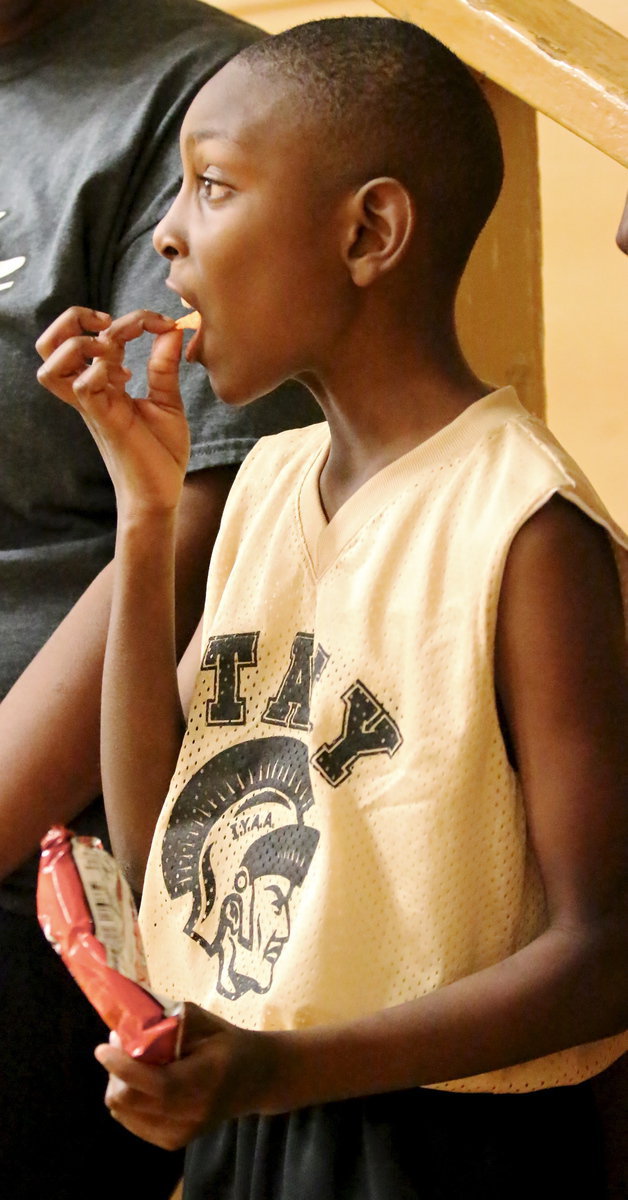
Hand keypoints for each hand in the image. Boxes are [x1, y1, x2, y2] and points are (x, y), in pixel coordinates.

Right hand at [36, 307, 190, 514]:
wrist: (161, 494)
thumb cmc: (161, 454)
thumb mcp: (167, 402)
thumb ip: (164, 367)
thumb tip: (170, 329)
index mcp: (103, 383)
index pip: (91, 333)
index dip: (127, 317)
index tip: (160, 324)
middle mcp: (90, 392)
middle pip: (48, 345)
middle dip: (72, 320)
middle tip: (108, 324)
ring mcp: (93, 407)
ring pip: (50, 365)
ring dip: (80, 345)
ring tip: (112, 352)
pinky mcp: (105, 421)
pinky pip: (82, 387)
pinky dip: (100, 370)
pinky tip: (126, 379)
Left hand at [94, 1002, 276, 1148]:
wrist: (254, 1080)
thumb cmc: (229, 1043)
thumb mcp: (206, 1022)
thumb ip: (171, 1021)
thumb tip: (130, 1021)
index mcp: (204, 1080)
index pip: (154, 1083)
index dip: (122, 1067)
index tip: (102, 1048)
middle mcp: (191, 1113)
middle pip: (129, 1101)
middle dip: (115, 1072)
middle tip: (118, 1046)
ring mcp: (181, 1133)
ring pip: (124, 1113)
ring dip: (119, 1084)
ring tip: (131, 1062)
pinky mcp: (173, 1141)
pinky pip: (131, 1121)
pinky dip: (127, 1100)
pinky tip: (140, 1082)